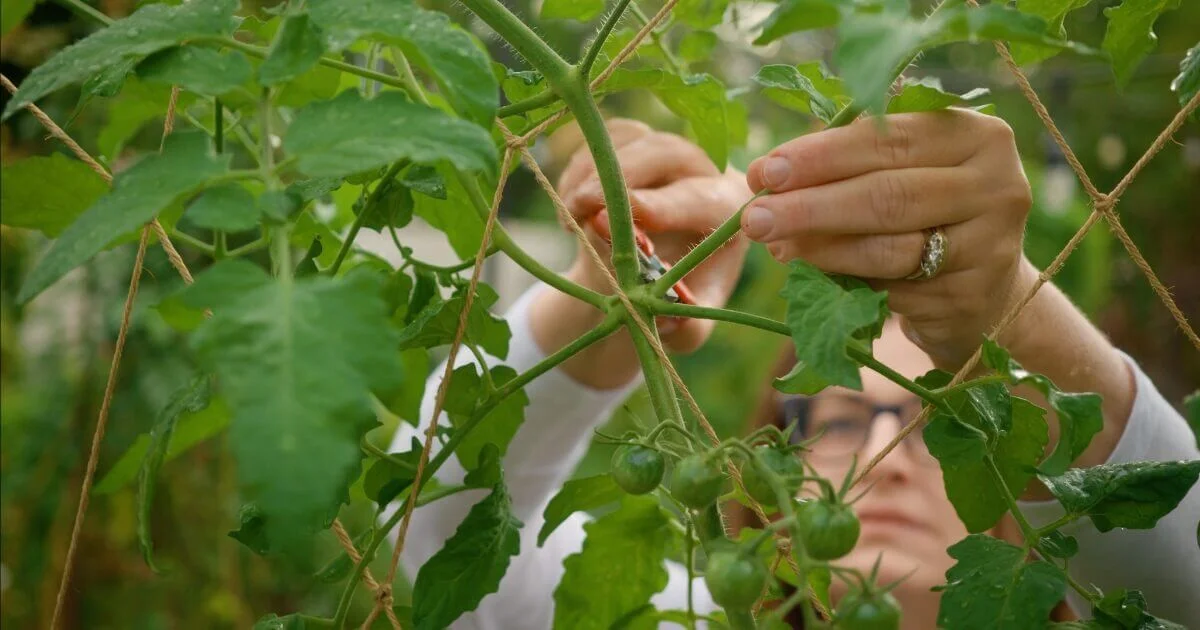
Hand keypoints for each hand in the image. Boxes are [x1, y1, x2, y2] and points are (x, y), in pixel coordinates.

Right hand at [530, 120, 752, 387]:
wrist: (647, 275)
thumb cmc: (676, 298)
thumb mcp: (686, 328)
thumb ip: (687, 328)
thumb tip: (673, 321)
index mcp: (730, 207)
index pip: (701, 199)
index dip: (665, 206)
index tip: (633, 216)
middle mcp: (705, 166)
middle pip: (664, 152)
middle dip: (620, 179)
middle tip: (581, 208)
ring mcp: (666, 145)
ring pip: (629, 141)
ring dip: (592, 176)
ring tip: (571, 222)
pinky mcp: (633, 137)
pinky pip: (602, 140)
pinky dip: (579, 170)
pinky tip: (572, 212)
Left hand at [744, 110, 1034, 367]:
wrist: (983, 292)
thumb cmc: (927, 216)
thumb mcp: (903, 174)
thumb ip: (849, 164)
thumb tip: (766, 175)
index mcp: (977, 135)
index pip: (886, 138)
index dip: (820, 155)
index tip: (765, 171)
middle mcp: (996, 184)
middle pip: (886, 193)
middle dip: (810, 205)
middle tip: (753, 217)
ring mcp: (991, 244)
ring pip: (888, 247)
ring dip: (821, 249)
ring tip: (775, 247)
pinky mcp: (972, 296)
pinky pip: (893, 290)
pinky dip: (845, 284)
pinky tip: (811, 279)